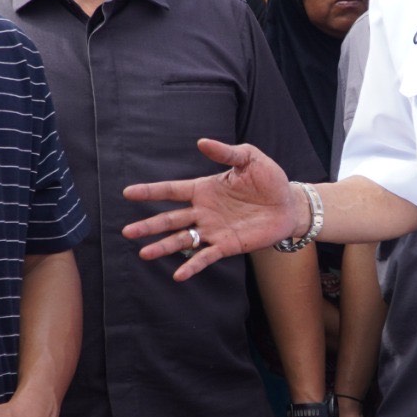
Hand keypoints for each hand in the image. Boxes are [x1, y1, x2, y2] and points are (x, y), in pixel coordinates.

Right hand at [121, 139, 301, 280]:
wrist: (289, 204)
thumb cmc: (269, 179)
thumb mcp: (249, 158)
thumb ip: (226, 152)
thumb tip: (201, 142)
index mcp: (204, 188)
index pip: (171, 190)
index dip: (150, 192)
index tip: (128, 193)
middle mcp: (204, 211)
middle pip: (170, 219)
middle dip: (149, 225)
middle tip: (127, 231)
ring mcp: (214, 230)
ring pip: (182, 239)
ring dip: (163, 246)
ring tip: (144, 253)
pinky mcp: (227, 246)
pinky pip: (206, 257)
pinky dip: (192, 266)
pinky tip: (178, 275)